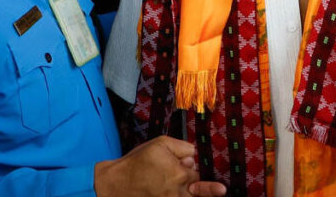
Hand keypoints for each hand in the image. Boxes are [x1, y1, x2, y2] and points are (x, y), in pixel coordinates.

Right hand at [94, 136, 226, 196]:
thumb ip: (181, 147)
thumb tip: (193, 157)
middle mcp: (179, 190)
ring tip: (220, 192)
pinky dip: (184, 196)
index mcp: (180, 172)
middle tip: (211, 186)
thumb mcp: (159, 144)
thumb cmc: (137, 162)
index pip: (196, 171)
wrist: (116, 185)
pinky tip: (195, 194)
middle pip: (197, 188)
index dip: (193, 168)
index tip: (196, 169)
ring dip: (204, 192)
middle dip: (199, 184)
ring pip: (192, 196)